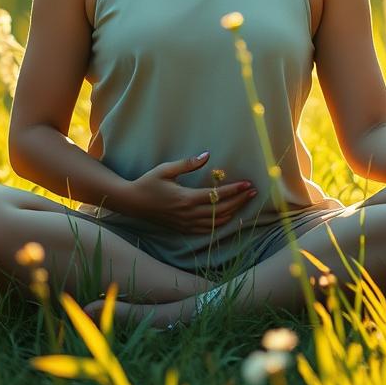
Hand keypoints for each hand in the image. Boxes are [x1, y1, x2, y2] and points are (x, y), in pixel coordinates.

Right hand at [121, 151, 257, 233]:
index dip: (235, 190)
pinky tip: (228, 215)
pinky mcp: (184, 229)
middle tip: (253, 191)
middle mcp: (189, 214)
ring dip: (233, 212)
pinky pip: (207, 229)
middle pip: (222, 210)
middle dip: (240, 200)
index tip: (248, 184)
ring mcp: (186, 224)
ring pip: (216, 221)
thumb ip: (187, 163)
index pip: (217, 196)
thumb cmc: (148, 182)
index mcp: (186, 198)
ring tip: (244, 201)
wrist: (133, 203)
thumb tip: (206, 155)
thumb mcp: (166, 169)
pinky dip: (220, 223)